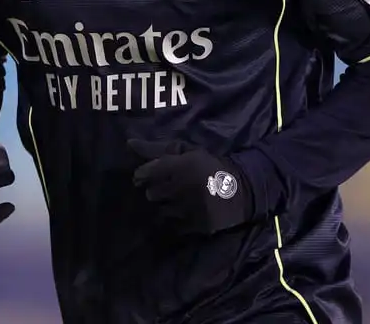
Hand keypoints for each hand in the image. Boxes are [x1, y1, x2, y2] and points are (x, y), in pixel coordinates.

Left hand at [128, 139, 253, 234]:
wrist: (241, 189)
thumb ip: (156, 149)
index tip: (148, 175)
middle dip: (156, 189)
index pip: (144, 174)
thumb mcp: (186, 151)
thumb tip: (128, 143)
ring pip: (161, 210)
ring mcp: (186, 209)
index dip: (143, 175)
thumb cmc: (210, 165)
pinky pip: (173, 225)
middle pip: (150, 193)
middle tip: (169, 186)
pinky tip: (186, 211)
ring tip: (178, 199)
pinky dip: (177, 218)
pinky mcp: (194, 226)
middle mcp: (179, 188)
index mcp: (177, 166)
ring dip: (166, 204)